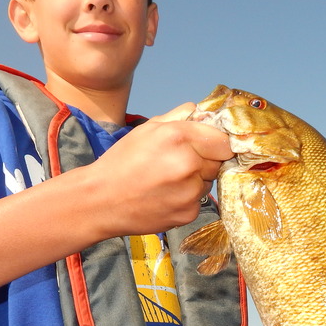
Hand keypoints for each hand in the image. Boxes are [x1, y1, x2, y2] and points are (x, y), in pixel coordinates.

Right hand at [88, 103, 231, 235]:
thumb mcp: (146, 129)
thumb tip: (203, 113)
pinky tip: (165, 196)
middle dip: (205, 160)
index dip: (216, 143)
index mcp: (178, 137)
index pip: (224, 140)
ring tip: (168, 180)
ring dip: (196, 179)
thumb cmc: (121, 162)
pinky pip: (198, 200)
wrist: (101, 201)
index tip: (209, 146)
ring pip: (209, 181)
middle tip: (178, 164)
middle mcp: (188, 164)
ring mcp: (190, 192)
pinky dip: (187, 198)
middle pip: (219, 161)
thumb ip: (179, 117)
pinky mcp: (188, 213)